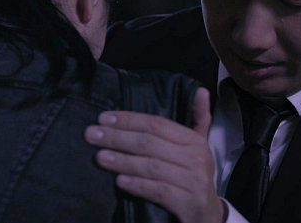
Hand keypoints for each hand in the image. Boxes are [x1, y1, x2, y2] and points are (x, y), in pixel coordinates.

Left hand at [85, 87, 224, 222]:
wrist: (209, 214)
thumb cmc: (195, 175)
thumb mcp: (199, 146)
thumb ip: (198, 119)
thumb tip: (201, 90)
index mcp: (194, 141)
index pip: (157, 125)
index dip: (129, 120)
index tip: (103, 118)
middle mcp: (195, 158)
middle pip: (150, 143)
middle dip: (118, 137)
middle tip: (91, 135)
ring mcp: (193, 180)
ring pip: (152, 166)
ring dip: (123, 161)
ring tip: (99, 157)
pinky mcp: (188, 202)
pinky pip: (158, 190)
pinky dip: (138, 185)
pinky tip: (120, 181)